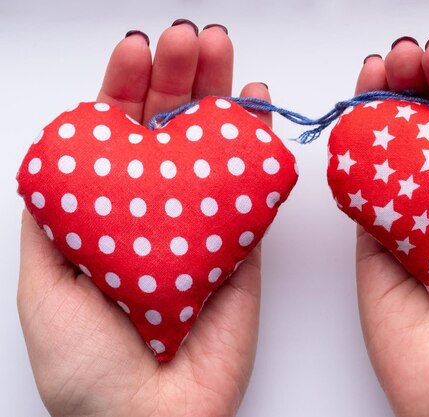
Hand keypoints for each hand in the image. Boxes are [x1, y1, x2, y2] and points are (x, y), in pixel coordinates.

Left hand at [18, 21, 270, 416]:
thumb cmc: (87, 365)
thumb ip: (48, 221)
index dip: (123, 89)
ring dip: (218, 95)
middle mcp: (157, 212)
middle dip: (177, 77)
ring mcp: (203, 226)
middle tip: (188, 39)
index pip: (117, 136)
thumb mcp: (43, 283)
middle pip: (169, 131)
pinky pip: (253, 189)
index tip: (133, 51)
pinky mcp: (242, 247)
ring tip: (221, 53)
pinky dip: (258, 146)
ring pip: (213, 148)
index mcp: (108, 214)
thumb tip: (55, 156)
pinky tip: (258, 106)